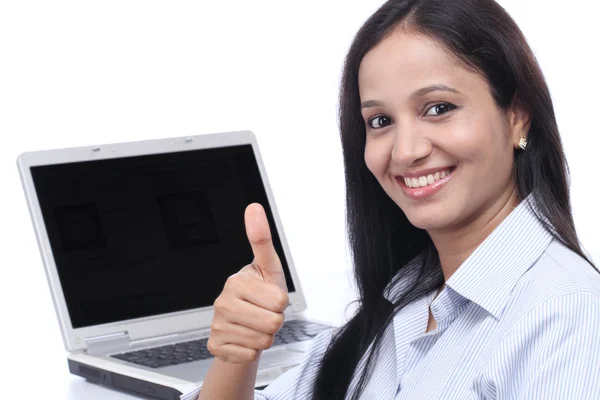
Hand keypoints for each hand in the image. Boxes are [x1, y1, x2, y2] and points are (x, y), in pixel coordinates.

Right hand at [206, 203, 288, 363]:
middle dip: (275, 321)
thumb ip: (262, 239)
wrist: (242, 325)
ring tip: (256, 325)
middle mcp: (222, 303)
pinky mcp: (216, 346)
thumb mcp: (268, 267)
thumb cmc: (260, 294)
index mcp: (236, 281)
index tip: (269, 298)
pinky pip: (249, 355)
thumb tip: (253, 207)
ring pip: (262, 342)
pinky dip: (252, 351)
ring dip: (264, 336)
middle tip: (264, 313)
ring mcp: (217, 326)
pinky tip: (245, 339)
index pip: (279, 302)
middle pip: (272, 323)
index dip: (280, 303)